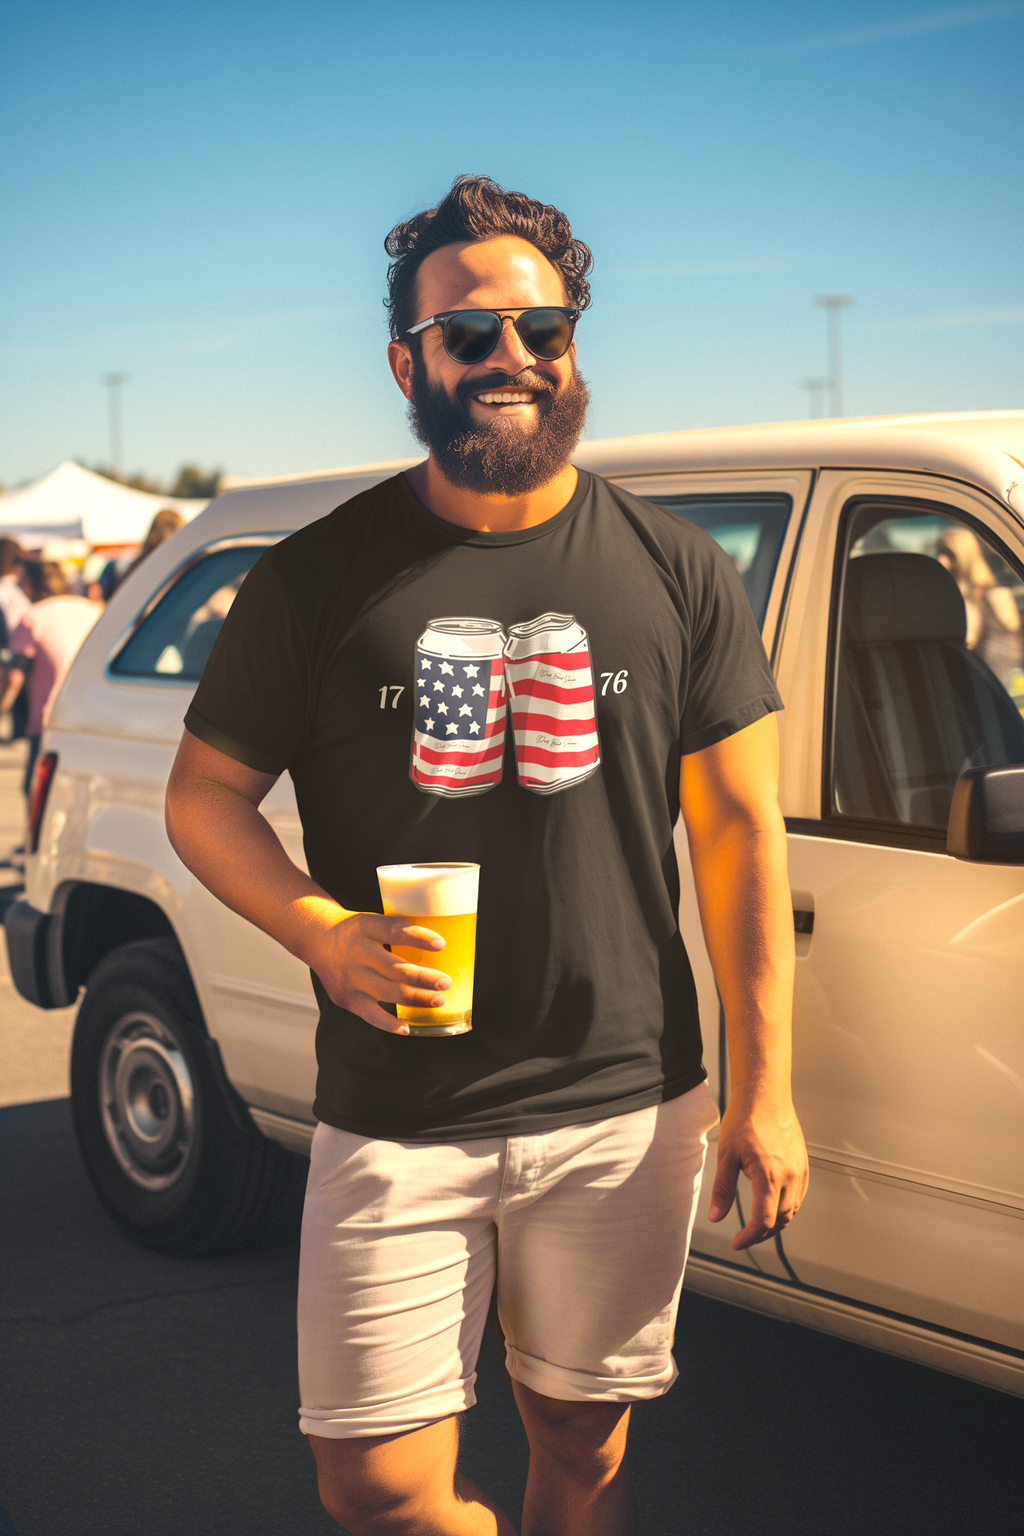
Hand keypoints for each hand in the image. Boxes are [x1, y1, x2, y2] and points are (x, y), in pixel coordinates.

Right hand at [308, 912, 450, 1034]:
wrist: (317, 939)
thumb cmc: (357, 931)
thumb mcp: (373, 920)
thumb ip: (398, 932)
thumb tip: (440, 949)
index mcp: (366, 926)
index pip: (394, 931)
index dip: (418, 938)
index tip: (441, 945)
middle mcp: (356, 951)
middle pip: (395, 968)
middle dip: (424, 978)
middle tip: (445, 982)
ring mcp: (350, 977)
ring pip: (389, 992)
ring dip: (417, 998)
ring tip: (438, 1000)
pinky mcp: (346, 997)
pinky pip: (371, 1014)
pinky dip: (389, 1023)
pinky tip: (407, 1027)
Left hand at [707, 1091, 808, 1248]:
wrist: (766, 1095)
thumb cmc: (744, 1119)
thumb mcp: (726, 1155)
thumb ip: (722, 1189)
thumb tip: (716, 1217)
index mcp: (769, 1175)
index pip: (763, 1220)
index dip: (749, 1237)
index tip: (737, 1242)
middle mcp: (790, 1176)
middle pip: (780, 1220)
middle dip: (762, 1232)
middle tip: (744, 1236)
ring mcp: (800, 1170)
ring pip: (792, 1210)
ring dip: (775, 1222)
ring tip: (756, 1224)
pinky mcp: (804, 1164)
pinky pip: (799, 1196)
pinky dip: (786, 1207)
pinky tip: (772, 1205)